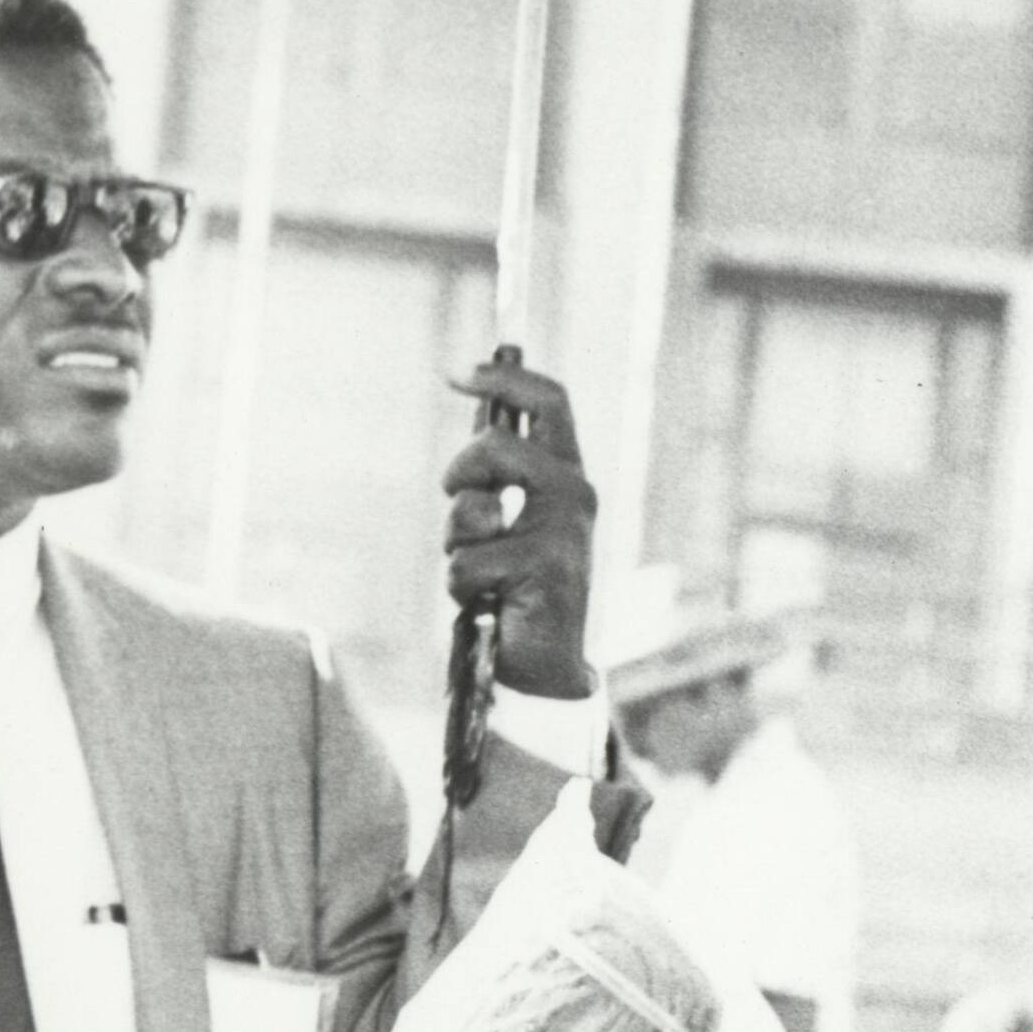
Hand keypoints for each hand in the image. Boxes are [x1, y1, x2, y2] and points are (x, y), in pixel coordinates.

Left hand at [445, 354, 597, 699]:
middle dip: (461, 470)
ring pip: (472, 505)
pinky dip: (462, 586)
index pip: (550, 402)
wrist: (545, 660)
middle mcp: (574, 496)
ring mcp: (562, 532)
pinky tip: (492, 600)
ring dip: (458, 540)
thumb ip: (496, 473)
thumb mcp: (505, 517)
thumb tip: (481, 409)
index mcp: (566, 476)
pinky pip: (464, 563)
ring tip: (482, 568)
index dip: (502, 377)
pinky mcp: (542, 568)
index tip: (458, 371)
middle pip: (499, 443)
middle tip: (462, 501)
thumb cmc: (518, 585)